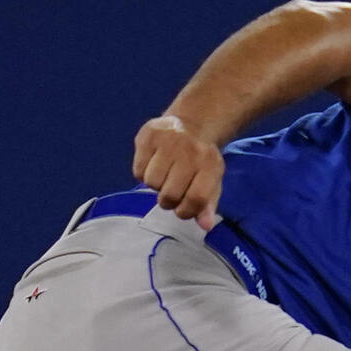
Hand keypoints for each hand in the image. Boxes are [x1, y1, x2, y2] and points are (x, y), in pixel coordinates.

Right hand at [131, 113, 223, 228]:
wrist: (192, 124)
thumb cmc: (202, 161)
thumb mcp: (212, 180)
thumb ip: (208, 204)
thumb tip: (205, 226)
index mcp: (210, 165)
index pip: (196, 199)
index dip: (186, 212)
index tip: (183, 210)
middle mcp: (190, 152)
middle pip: (170, 195)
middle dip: (168, 201)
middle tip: (171, 192)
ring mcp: (169, 142)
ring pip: (151, 182)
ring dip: (155, 185)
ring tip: (164, 176)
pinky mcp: (149, 136)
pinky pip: (138, 170)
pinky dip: (143, 173)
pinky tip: (154, 164)